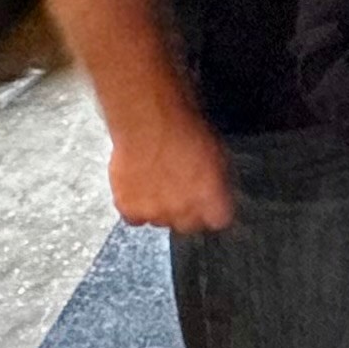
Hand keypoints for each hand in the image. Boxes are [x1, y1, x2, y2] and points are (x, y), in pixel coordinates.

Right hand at [107, 110, 234, 231]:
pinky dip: (134, 206)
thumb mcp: (218, 156)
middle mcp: (186, 215)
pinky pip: (133, 218)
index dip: (212, 210)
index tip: (206, 200)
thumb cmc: (186, 130)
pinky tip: (137, 187)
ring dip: (159, 207)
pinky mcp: (130, 210)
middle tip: (177, 189)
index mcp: (213, 203)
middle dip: (185, 212)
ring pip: (160, 221)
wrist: (149, 122)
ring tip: (155, 182)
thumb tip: (215, 194)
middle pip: (188, 225)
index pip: (218, 221)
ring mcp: (156, 215)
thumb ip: (217, 184)